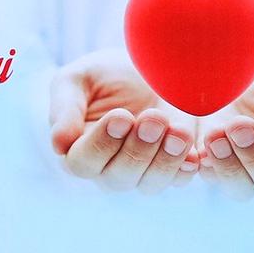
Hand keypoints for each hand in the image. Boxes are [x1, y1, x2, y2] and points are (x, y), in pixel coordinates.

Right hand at [48, 50, 199, 192]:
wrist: (144, 69)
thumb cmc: (103, 75)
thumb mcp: (76, 80)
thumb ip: (64, 107)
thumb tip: (58, 144)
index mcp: (76, 151)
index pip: (83, 163)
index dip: (101, 144)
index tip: (121, 115)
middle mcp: (105, 170)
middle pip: (118, 177)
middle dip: (138, 149)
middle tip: (153, 117)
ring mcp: (139, 173)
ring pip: (149, 183)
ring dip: (165, 159)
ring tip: (179, 130)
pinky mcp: (170, 168)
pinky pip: (179, 179)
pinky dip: (187, 167)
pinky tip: (195, 150)